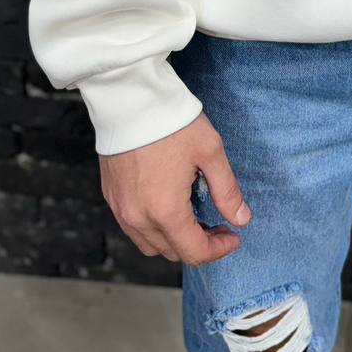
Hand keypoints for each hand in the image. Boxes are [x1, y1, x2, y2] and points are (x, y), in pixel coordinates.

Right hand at [99, 112, 250, 265]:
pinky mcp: (111, 196)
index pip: (194, 252)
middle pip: (173, 252)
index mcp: (165, 211)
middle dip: (199, 244)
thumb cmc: (170, 122)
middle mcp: (138, 218)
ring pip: (150, 245)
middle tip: (218, 223)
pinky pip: (133, 227)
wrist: (130, 99)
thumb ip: (226, 190)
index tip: (233, 235)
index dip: (219, 250)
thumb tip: (241, 219)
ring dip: (175, 239)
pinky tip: (169, 204)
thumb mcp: (210, 152)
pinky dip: (154, 227)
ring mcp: (121, 209)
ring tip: (194, 216)